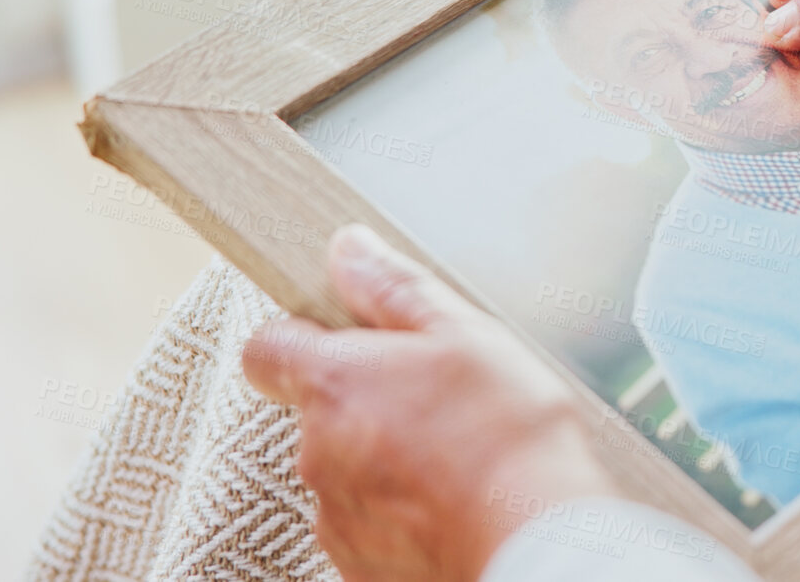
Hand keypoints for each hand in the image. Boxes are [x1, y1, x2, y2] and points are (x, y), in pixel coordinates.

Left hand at [243, 225, 617, 581]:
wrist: (532, 536)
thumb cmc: (505, 432)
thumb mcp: (462, 333)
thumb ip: (393, 288)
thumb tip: (347, 249)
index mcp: (333, 383)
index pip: (267, 348)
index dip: (301, 338)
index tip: (348, 339)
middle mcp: (316, 451)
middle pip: (318, 411)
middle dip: (366, 400)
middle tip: (435, 398)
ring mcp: (336, 514)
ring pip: (346, 468)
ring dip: (385, 457)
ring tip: (454, 454)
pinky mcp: (359, 564)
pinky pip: (369, 522)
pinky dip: (401, 510)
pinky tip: (452, 499)